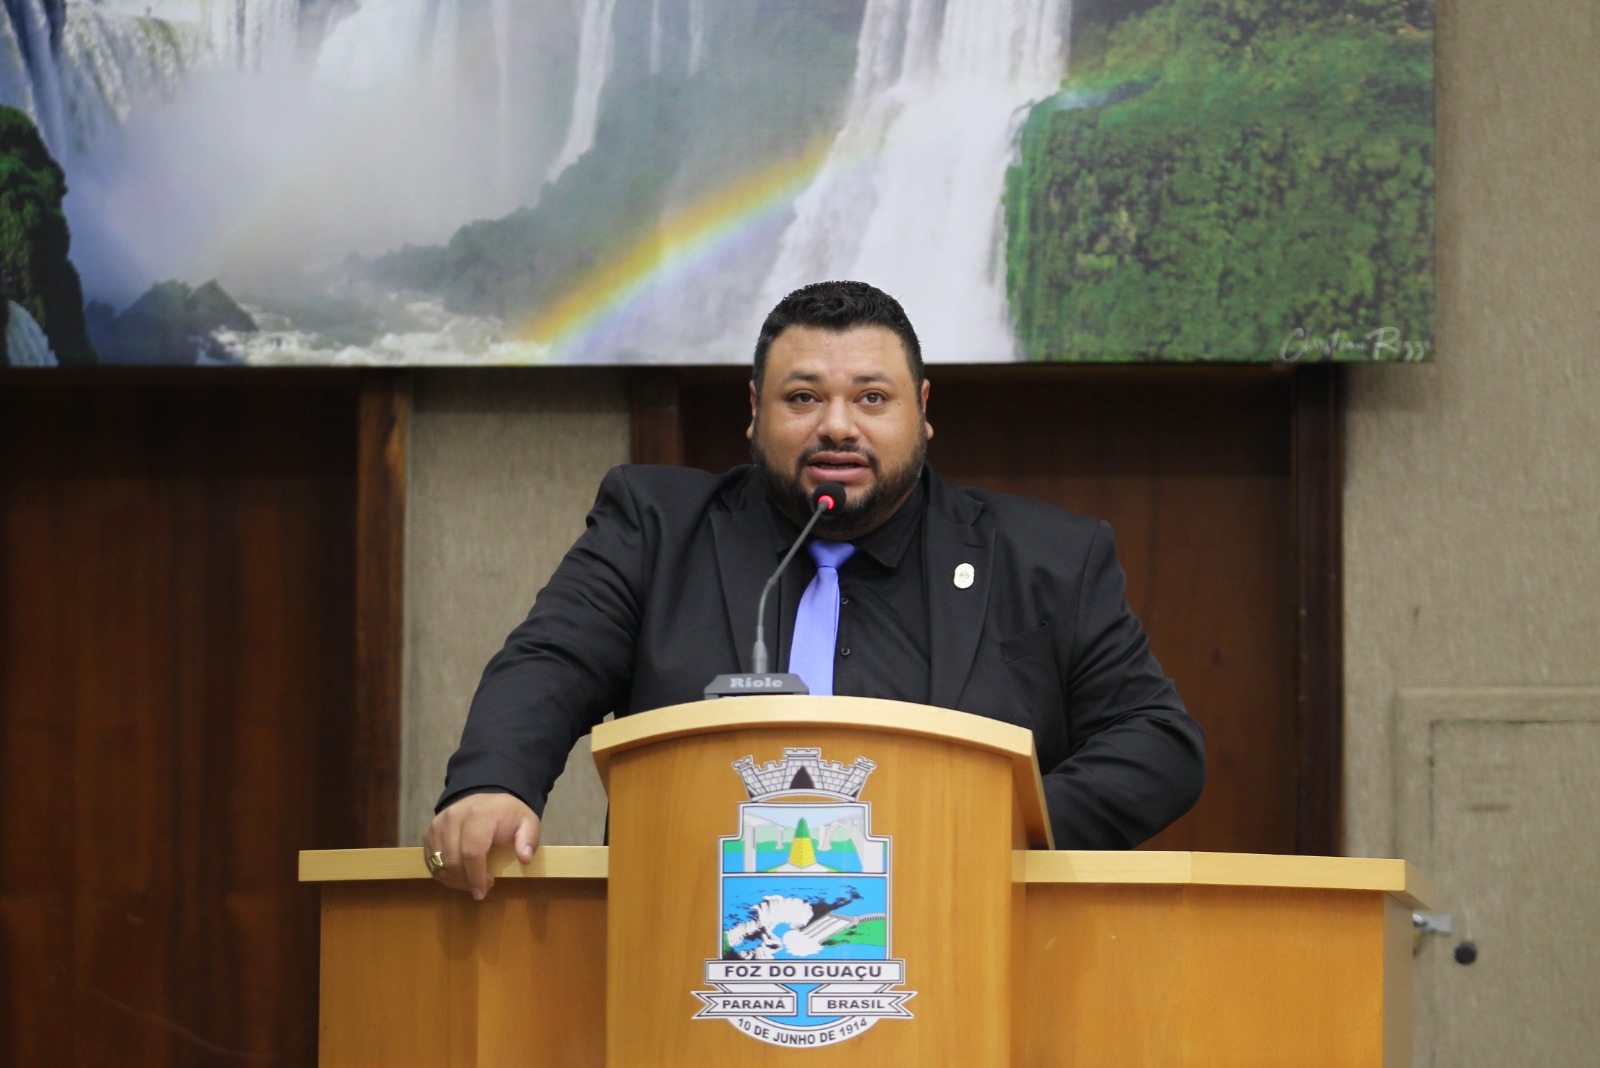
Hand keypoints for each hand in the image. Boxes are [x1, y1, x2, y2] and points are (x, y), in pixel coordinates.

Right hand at [421, 792, 540, 899]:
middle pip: (452, 861)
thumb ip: (529, 838)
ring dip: (454, 880)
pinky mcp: (429, 832)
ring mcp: (438, 824)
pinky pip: (431, 861)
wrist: (486, 801)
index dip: (475, 876)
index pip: (472, 852)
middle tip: (481, 886)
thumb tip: (525, 858)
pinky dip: (443, 874)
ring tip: (472, 880)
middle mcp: (453, 817)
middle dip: (466, 881)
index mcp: (479, 814)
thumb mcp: (527, 822)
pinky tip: (459, 875)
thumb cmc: (507, 816)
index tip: (482, 892)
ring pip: (439, 864)